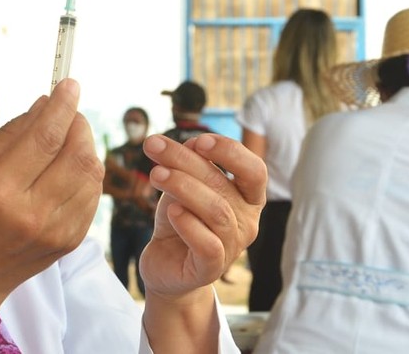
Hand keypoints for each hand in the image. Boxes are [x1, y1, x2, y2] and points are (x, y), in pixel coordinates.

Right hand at [0, 79, 102, 303]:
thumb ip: (11, 131)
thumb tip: (47, 103)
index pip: (44, 138)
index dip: (62, 106)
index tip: (70, 84)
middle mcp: (31, 212)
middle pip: (77, 155)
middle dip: (79, 123)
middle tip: (70, 112)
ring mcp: (56, 230)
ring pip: (92, 174)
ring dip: (86, 146)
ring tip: (69, 139)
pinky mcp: (71, 241)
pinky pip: (93, 195)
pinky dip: (88, 172)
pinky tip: (70, 167)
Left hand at [139, 133, 265, 297]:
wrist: (166, 265)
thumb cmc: (180, 219)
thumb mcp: (183, 185)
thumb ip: (191, 164)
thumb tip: (193, 143)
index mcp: (248, 198)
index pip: (254, 170)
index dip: (230, 152)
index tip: (198, 140)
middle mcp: (248, 222)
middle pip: (223, 185)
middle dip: (186, 160)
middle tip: (154, 146)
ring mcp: (233, 247)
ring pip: (216, 211)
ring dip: (183, 187)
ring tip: (156, 174)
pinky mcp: (211, 268)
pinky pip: (208, 245)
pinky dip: (189, 224)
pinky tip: (172, 211)